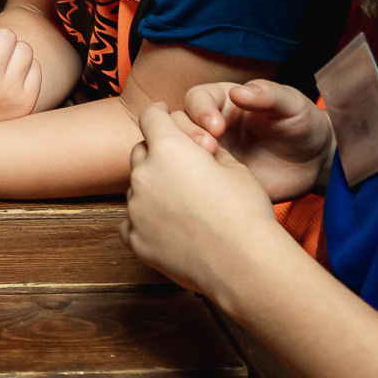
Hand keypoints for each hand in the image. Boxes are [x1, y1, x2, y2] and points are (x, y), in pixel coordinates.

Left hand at [122, 101, 289, 297]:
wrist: (244, 263)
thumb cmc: (246, 212)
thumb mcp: (235, 167)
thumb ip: (207, 150)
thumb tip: (199, 148)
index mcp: (168, 148)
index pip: (151, 117)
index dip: (159, 113)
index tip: (162, 114)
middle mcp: (144, 174)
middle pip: (141, 152)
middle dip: (157, 153)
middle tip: (181, 166)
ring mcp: (136, 208)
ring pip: (137, 188)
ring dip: (153, 188)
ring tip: (184, 205)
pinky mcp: (135, 239)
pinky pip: (131, 222)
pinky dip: (146, 221)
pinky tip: (169, 228)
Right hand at [179, 79, 335, 201]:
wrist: (316, 163)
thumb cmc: (302, 124)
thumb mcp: (291, 104)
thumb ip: (267, 94)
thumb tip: (237, 92)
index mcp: (224, 101)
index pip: (197, 99)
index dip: (201, 110)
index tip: (216, 127)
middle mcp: (211, 125)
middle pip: (180, 123)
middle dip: (188, 134)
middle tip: (209, 148)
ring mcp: (212, 152)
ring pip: (181, 150)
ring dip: (186, 156)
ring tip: (209, 167)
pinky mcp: (217, 178)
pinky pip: (195, 178)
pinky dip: (195, 180)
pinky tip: (214, 187)